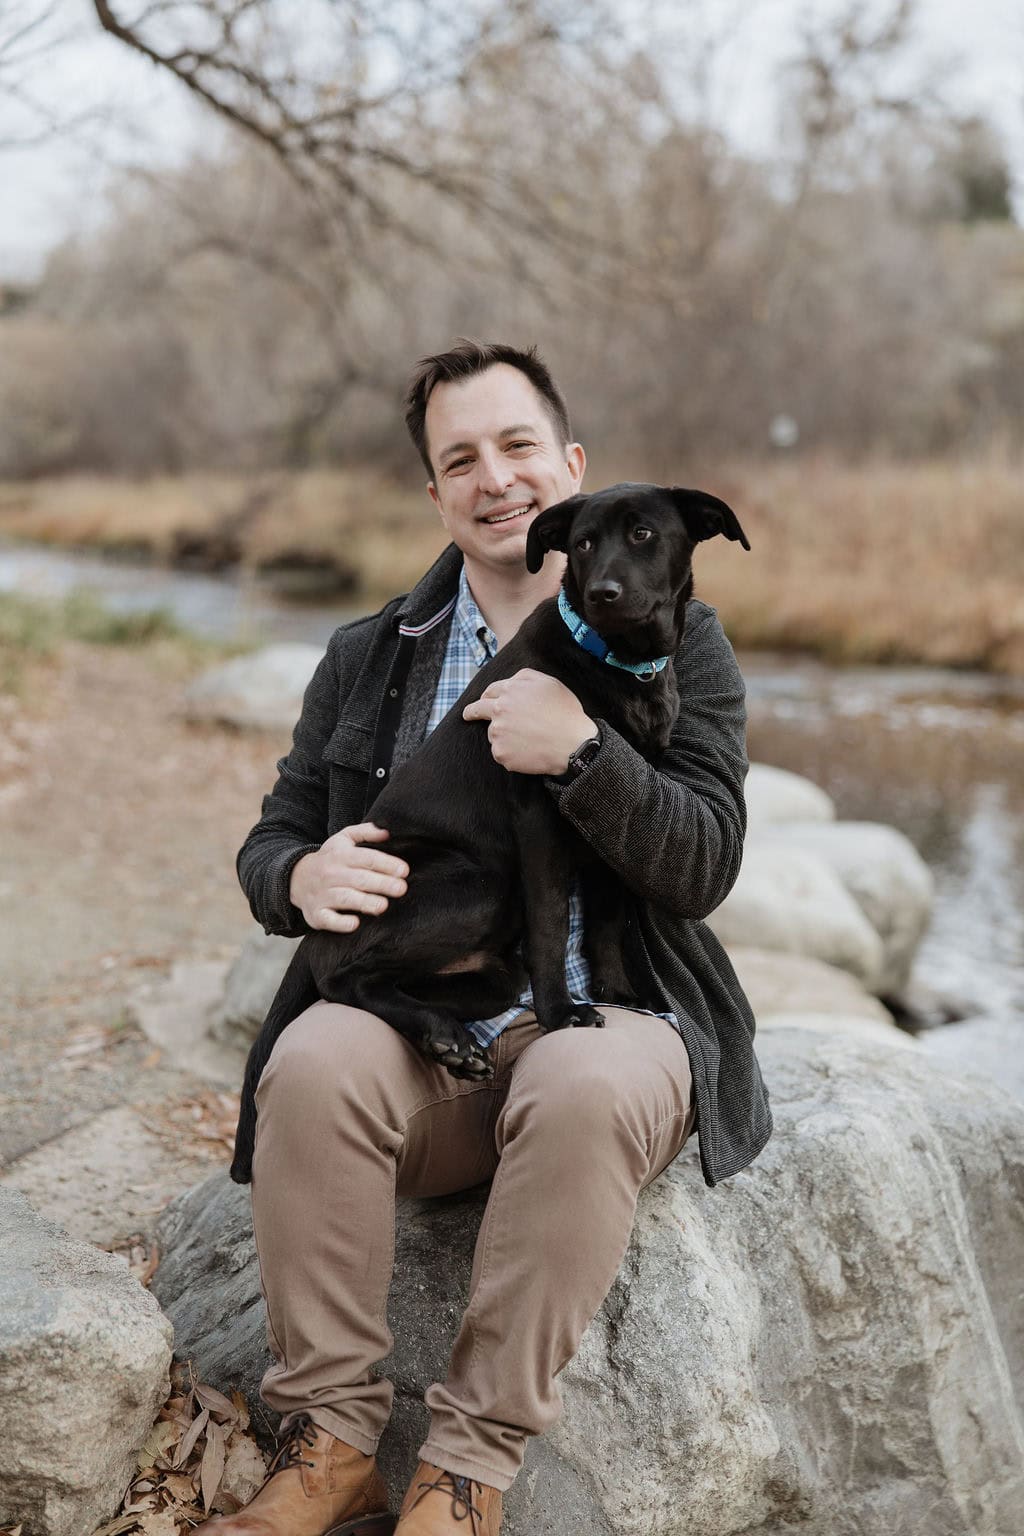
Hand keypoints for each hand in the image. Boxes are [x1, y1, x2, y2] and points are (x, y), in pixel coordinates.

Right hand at [289, 822, 407, 932]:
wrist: (294, 878)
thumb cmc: (329, 859)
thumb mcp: (343, 839)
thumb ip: (366, 832)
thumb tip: (387, 831)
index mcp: (340, 855)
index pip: (366, 858)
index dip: (386, 864)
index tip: (404, 870)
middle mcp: (331, 874)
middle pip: (359, 879)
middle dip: (382, 884)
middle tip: (401, 888)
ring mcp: (322, 895)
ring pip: (345, 898)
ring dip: (365, 902)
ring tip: (383, 905)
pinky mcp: (316, 914)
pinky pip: (328, 919)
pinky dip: (340, 923)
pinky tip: (355, 923)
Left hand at [462, 669, 596, 774]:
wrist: (573, 743)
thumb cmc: (564, 712)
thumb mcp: (549, 682)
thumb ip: (524, 676)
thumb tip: (509, 681)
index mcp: (509, 691)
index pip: (490, 691)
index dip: (487, 696)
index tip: (482, 701)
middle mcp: (499, 711)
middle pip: (478, 710)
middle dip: (471, 712)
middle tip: (468, 715)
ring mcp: (498, 733)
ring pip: (493, 734)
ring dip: (503, 735)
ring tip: (528, 739)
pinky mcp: (501, 753)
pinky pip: (501, 752)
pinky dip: (511, 753)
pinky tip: (527, 751)